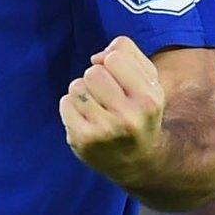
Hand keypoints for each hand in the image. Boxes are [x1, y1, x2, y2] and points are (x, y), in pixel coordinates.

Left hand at [62, 36, 167, 187]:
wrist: (138, 160)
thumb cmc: (139, 110)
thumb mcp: (148, 80)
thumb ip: (127, 53)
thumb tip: (97, 57)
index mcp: (149, 99)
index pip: (114, 58)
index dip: (112, 63)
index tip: (120, 79)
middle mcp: (129, 117)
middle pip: (93, 72)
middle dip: (96, 78)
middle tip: (107, 95)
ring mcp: (104, 130)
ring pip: (77, 86)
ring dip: (83, 92)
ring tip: (98, 107)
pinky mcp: (82, 139)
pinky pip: (65, 102)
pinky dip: (72, 106)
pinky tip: (87, 119)